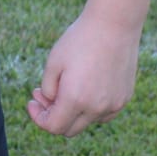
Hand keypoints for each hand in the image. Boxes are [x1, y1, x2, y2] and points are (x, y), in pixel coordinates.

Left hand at [25, 13, 142, 136]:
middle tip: (44, 94)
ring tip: (64, 86)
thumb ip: (48, 89)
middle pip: (69, 129)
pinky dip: (90, 108)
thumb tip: (52, 104)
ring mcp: (113, 105)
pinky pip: (103, 114)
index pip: (53, 127)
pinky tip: (84, 87)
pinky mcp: (124, 98)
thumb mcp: (53, 63)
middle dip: (52, 115)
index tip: (32, 101)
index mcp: (75, 100)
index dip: (38, 118)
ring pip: (87, 121)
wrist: (113, 26)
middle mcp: (96, 108)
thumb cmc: (79, 40)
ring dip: (72, 111)